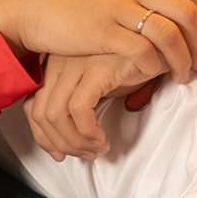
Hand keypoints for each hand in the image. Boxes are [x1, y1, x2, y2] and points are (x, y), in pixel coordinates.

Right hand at [0, 0, 196, 85]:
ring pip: (170, 35)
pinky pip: (142, 52)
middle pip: (187, 11)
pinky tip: (152, 77)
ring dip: (184, 60)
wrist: (29, 5)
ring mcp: (118, 6)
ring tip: (183, 76)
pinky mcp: (103, 31)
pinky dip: (154, 68)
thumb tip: (165, 1)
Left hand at [25, 50, 164, 161]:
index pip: (32, 105)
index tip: (60, 154)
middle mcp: (59, 60)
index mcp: (56, 62)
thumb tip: (72, 138)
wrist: (164, 42)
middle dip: (60, 143)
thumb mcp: (100, 84)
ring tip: (96, 149)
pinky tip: (102, 138)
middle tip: (84, 155)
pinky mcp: (96, 68)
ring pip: (56, 115)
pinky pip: (79, 109)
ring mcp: (75, 62)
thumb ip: (81, 102)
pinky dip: (87, 131)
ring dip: (75, 141)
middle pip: (40, 113)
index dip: (43, 136)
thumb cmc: (134, 62)